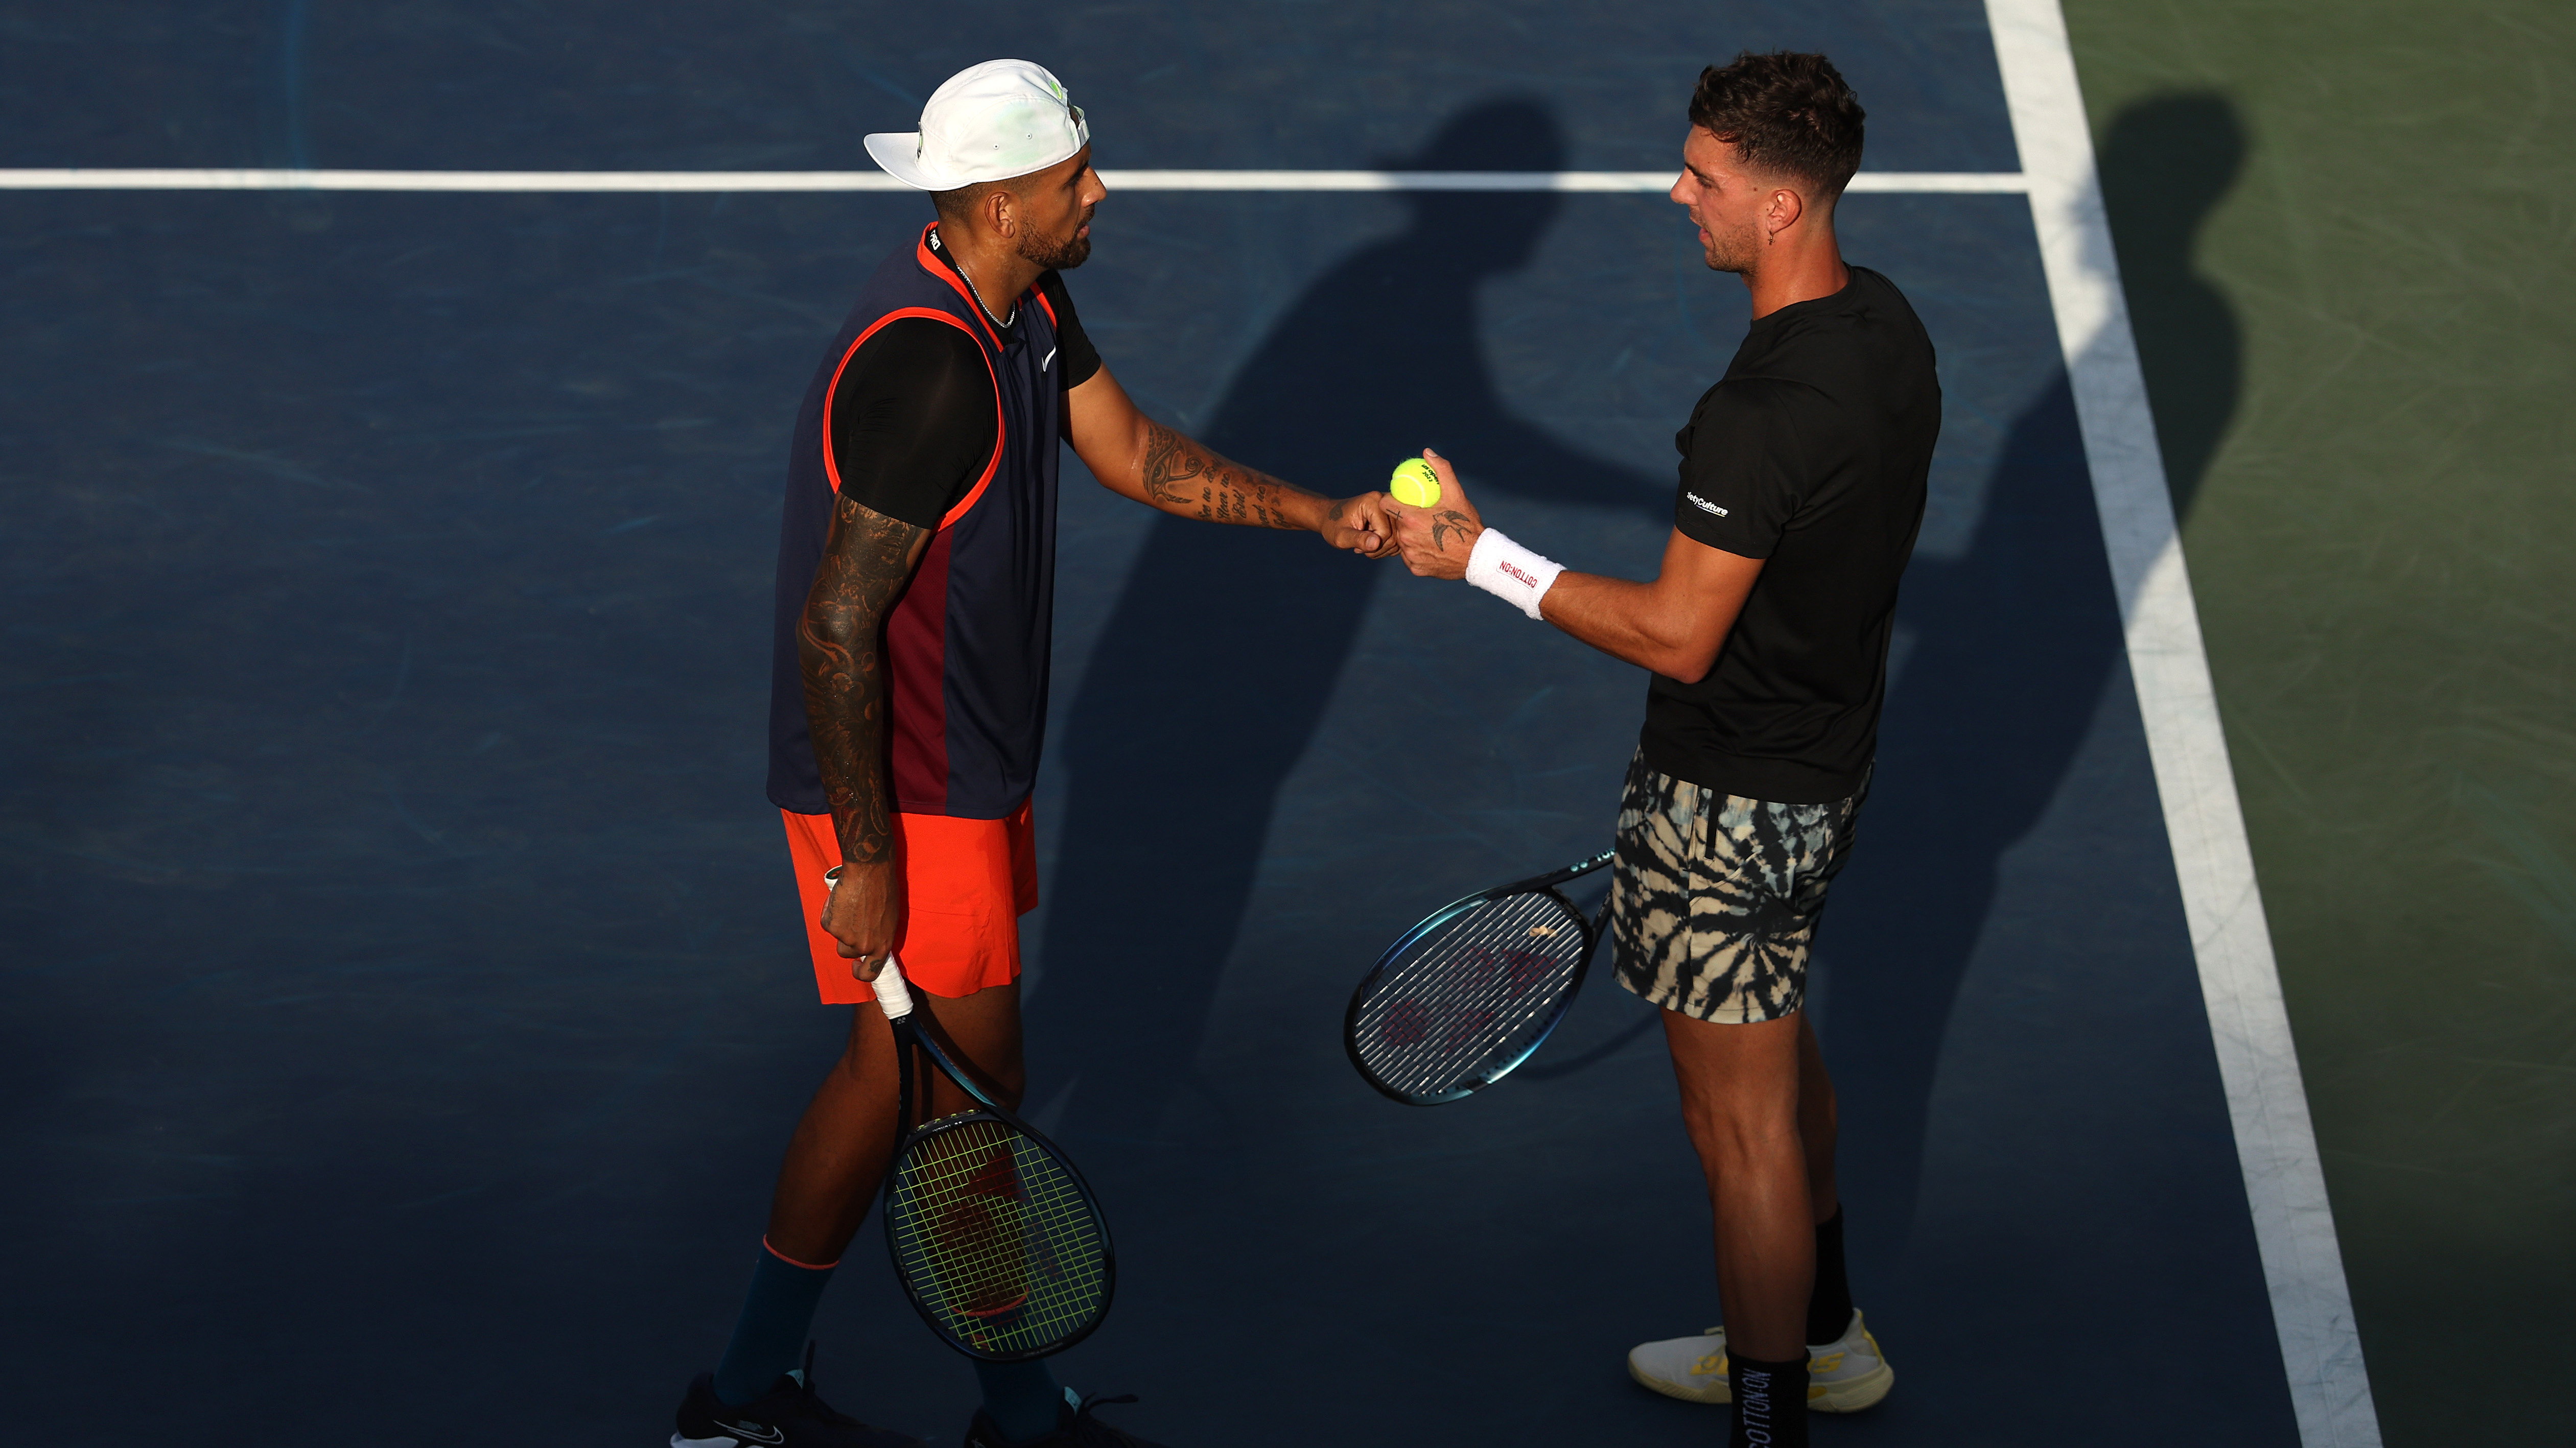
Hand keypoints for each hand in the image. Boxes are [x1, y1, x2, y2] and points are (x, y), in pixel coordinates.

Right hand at [821, 859, 903, 980]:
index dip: (860, 972)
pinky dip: (831, 911)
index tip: (856, 966)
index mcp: (882, 945)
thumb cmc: (884, 889)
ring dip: (839, 924)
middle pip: (847, 953)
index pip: (870, 973)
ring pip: (837, 936)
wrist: (869, 871)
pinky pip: (827, 921)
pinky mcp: (831, 925)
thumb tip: (872, 939)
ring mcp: (846, 937)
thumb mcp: (890, 918)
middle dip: (846, 939)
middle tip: (850, 920)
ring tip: (849, 904)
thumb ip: (879, 934)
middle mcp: (864, 946)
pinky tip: (841, 897)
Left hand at [1319, 492, 1394, 556]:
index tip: (1356, 546)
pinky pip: (1397, 539)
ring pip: (1397, 539)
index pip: (1385, 532)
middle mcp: (1385, 501)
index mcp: (1373, 501)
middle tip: (1359, 548)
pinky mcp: (1392, 517)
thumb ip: (1358, 539)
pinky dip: (1385, 547)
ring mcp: (1390, 509)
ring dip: (1381, 549)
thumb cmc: (1332, 525)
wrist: (1330, 518)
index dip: (1373, 545)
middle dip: (1377, 548)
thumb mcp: (1341, 536)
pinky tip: (1371, 544)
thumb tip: (1376, 543)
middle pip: (1394, 536)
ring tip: (1363, 546)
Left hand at [1384, 449, 1483, 579]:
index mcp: (1411, 519)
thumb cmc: (1466, 523)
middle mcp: (1406, 538)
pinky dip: (1416, 551)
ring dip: (1408, 535)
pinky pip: (1410, 556)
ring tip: (1424, 530)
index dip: (1391, 500)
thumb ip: (1441, 470)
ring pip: (1402, 541)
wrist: (1478, 557)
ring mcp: (1410, 555)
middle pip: (1395, 523)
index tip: (1399, 498)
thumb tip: (1427, 452)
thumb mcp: (1456, 493)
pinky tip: (1429, 546)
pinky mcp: (1415, 568)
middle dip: (1402, 518)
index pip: (1386, 504)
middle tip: (1417, 514)